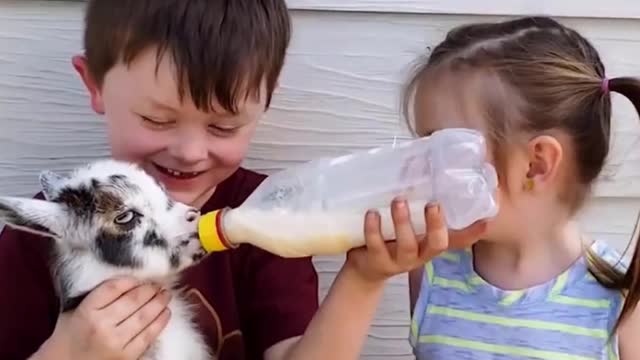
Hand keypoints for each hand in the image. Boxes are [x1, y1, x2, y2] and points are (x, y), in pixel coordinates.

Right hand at [39, 277, 171, 359]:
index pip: (114, 287)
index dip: (131, 280)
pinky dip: (160, 322)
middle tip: (159, 284)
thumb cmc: (71, 336)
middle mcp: (101, 326)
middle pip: (133, 300)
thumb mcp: (75, 310)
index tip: (140, 277)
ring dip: (159, 303)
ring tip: (166, 295)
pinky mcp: (127, 357)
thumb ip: (97, 295)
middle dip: (150, 290)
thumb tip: (129, 279)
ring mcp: (116, 342)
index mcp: (86, 311)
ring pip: (144, 317)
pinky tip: (166, 313)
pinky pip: (149, 335)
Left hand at [344, 197, 486, 283]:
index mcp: (430, 244)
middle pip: (437, 244)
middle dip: (436, 224)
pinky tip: (372, 214)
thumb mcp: (406, 224)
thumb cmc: (389, 239)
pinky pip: (377, 246)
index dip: (472, 233)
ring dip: (403, 222)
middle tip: (433, 204)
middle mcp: (421, 254)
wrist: (365, 270)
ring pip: (407, 245)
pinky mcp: (379, 262)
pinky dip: (374, 229)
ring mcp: (400, 261)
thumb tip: (416, 163)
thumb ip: (414, 202)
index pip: (458, 241)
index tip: (486, 221)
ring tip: (398, 201)